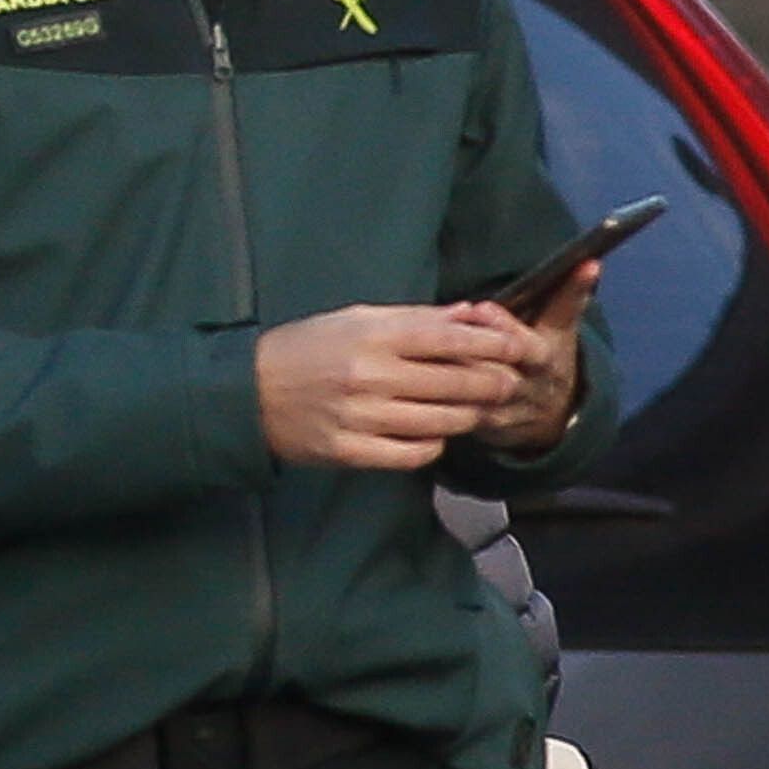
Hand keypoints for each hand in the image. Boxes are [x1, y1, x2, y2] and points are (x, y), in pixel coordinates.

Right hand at [252, 300, 558, 471]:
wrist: (249, 393)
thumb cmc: (309, 347)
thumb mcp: (358, 318)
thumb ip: (417, 318)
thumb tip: (472, 314)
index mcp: (374, 335)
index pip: (451, 340)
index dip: (493, 345)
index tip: (520, 348)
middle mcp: (372, 376)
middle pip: (456, 384)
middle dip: (494, 383)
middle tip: (511, 383)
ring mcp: (362, 418)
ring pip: (443, 423)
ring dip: (469, 416)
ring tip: (478, 409)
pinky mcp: (352, 452)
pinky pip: (415, 454)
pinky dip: (434, 445)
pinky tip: (435, 434)